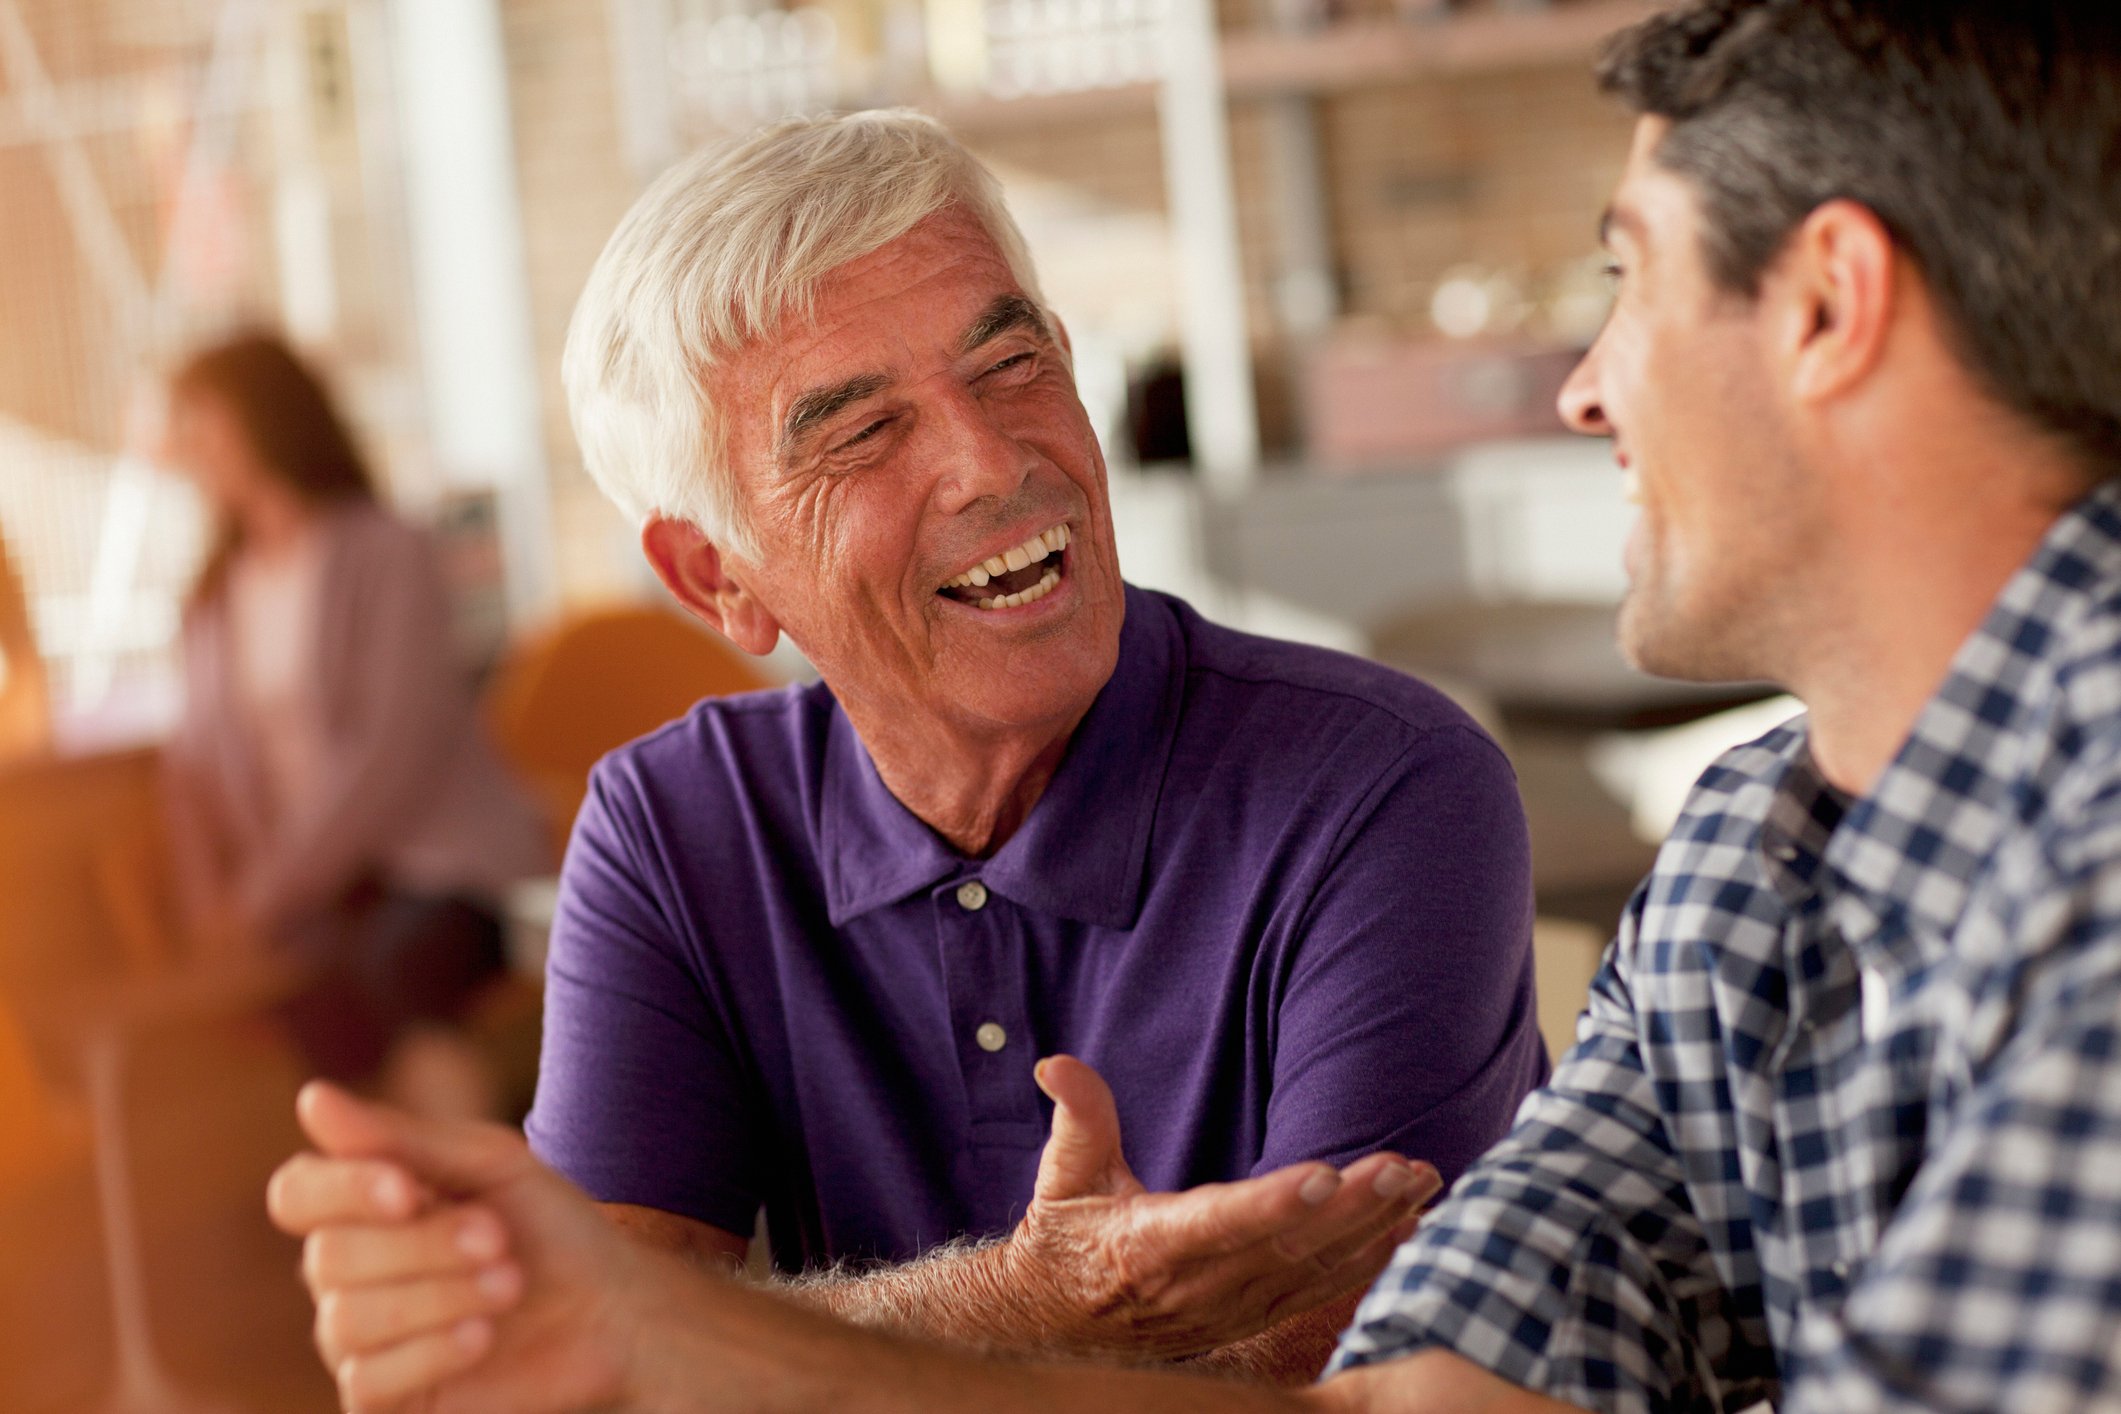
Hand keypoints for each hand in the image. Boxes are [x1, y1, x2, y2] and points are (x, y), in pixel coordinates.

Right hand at [267, 1082, 669, 1412]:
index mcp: (361, 1206)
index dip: (342, 1191)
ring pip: (347, 1321)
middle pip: (328, 1258)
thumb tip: (310, 1098)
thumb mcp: (491, 1166)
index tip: (410, 1191)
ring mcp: (359, 1341)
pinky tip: (484, 1336)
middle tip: (500, 1239)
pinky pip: (368, 1381)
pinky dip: (433, 1351)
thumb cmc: (550, 1227)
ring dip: (439, 1297)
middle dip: (424, 1246)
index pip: (297, 1192)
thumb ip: (401, 1138)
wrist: (612, 1310)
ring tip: (509, 1284)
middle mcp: (344, 1274)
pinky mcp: (383, 1400)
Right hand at [997, 1055, 1439, 1360]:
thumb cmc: (1068, 1240)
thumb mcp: (1064, 1176)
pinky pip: (1322, 1292)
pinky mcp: (1255, 1317)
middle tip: (1404, 1168)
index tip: (1326, 1175)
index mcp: (1152, 1244)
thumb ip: (1077, 1115)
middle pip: (1287, 1247)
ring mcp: (1233, 1307)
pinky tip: (1409, 1227)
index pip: (1221, 1222)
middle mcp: (1200, 1285)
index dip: (1275, 1204)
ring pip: (1315, 1272)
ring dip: (1374, 1229)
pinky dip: (1368, 1262)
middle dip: (1353, 1208)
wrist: (1060, 1324)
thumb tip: (1056, 1064)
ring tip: (1421, 1185)